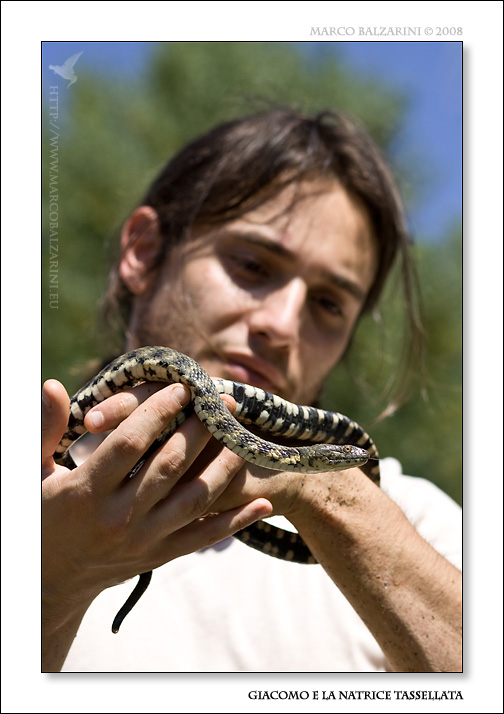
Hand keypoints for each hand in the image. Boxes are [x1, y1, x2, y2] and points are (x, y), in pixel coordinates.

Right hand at [42, 379, 272, 623]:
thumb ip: (44, 428)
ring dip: (223, 466)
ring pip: (194, 499)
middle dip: (199, 429)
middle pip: (170, 465)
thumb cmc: (41, 515)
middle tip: (221, 401)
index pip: (130, 443)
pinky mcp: (160, 556)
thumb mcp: (32, 473)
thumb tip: (51, 384)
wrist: (50, 581)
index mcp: (86, 491)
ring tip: (242, 436)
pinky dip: (236, 522)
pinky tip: (264, 505)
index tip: (181, 388)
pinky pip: (203, 537)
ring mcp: (143, 540)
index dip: (158, 411)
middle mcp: (118, 518)